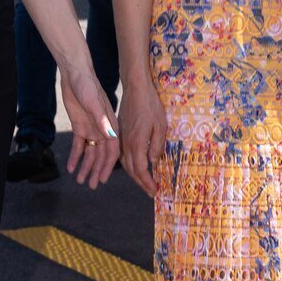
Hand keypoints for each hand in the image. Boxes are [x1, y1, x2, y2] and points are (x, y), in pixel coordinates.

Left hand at [59, 67, 119, 188]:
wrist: (75, 75)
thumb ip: (102, 121)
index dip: (108, 166)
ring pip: (90, 153)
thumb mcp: (95, 104)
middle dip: (96, 171)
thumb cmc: (88, 87)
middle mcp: (103, 131)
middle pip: (101, 155)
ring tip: (80, 181)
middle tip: (92, 186)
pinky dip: (75, 157)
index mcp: (111, 126)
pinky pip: (78, 146)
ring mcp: (91, 130)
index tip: (104, 179)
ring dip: (86, 167)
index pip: (111, 151)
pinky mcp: (80, 127)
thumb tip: (110, 137)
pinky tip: (71, 168)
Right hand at [117, 78, 165, 197]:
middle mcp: (126, 143)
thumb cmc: (151, 105)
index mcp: (136, 143)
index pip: (140, 169)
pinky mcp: (120, 133)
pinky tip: (135, 166)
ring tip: (144, 182)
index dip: (147, 182)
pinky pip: (122, 154)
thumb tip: (154, 161)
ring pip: (124, 163)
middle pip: (131, 170)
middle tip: (151, 191)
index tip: (154, 191)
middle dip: (141, 183)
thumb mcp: (161, 126)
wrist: (136, 89)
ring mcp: (121, 138)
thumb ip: (157, 145)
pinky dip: (128, 164)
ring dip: (134, 175)